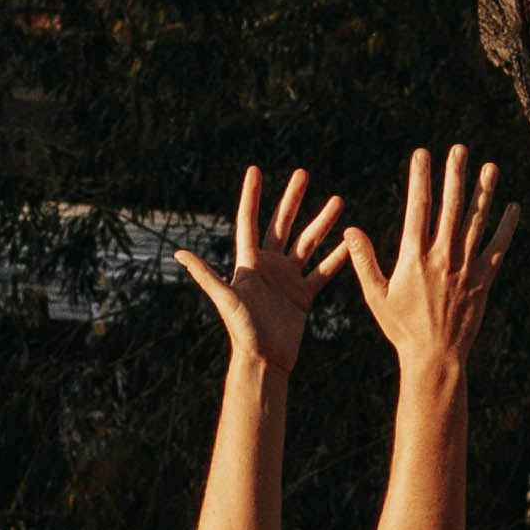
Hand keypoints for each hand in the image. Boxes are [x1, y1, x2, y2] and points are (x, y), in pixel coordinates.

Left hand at [170, 163, 347, 366]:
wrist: (264, 359)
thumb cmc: (241, 330)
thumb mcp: (225, 299)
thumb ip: (205, 274)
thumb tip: (179, 253)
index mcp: (249, 262)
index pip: (250, 221)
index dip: (252, 196)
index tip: (255, 170)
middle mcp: (268, 265)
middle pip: (282, 224)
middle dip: (293, 199)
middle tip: (303, 174)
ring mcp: (287, 278)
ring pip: (307, 243)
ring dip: (321, 222)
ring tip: (337, 201)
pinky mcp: (303, 294)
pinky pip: (324, 271)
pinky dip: (337, 257)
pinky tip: (350, 243)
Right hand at [327, 145, 520, 373]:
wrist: (436, 355)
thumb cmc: (401, 327)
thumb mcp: (375, 294)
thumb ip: (363, 260)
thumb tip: (349, 228)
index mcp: (413, 256)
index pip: (417, 207)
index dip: (420, 178)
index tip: (422, 154)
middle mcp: (442, 257)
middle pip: (450, 207)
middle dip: (454, 175)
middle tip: (459, 148)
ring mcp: (466, 268)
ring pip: (476, 222)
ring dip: (484, 193)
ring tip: (490, 167)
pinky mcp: (484, 281)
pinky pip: (498, 249)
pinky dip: (506, 228)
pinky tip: (514, 208)